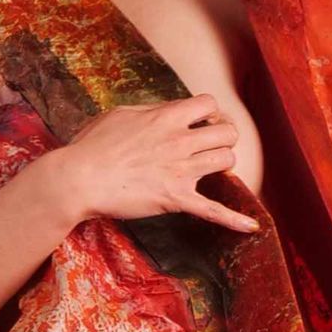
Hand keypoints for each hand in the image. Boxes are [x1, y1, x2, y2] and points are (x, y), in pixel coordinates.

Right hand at [55, 94, 262, 234]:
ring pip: (227, 160)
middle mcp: (179, 140)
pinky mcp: (176, 198)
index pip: (209, 104)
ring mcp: (180, 170)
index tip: (202, 122)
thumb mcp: (121, 114)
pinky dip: (234, 220)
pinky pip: (213, 210)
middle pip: (227, 132)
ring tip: (212, 168)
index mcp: (167, 116)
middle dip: (223, 137)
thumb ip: (150, 111)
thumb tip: (165, 112)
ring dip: (223, 163)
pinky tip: (252, 227)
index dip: (210, 113)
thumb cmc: (93, 146)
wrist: (79, 178)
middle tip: (210, 147)